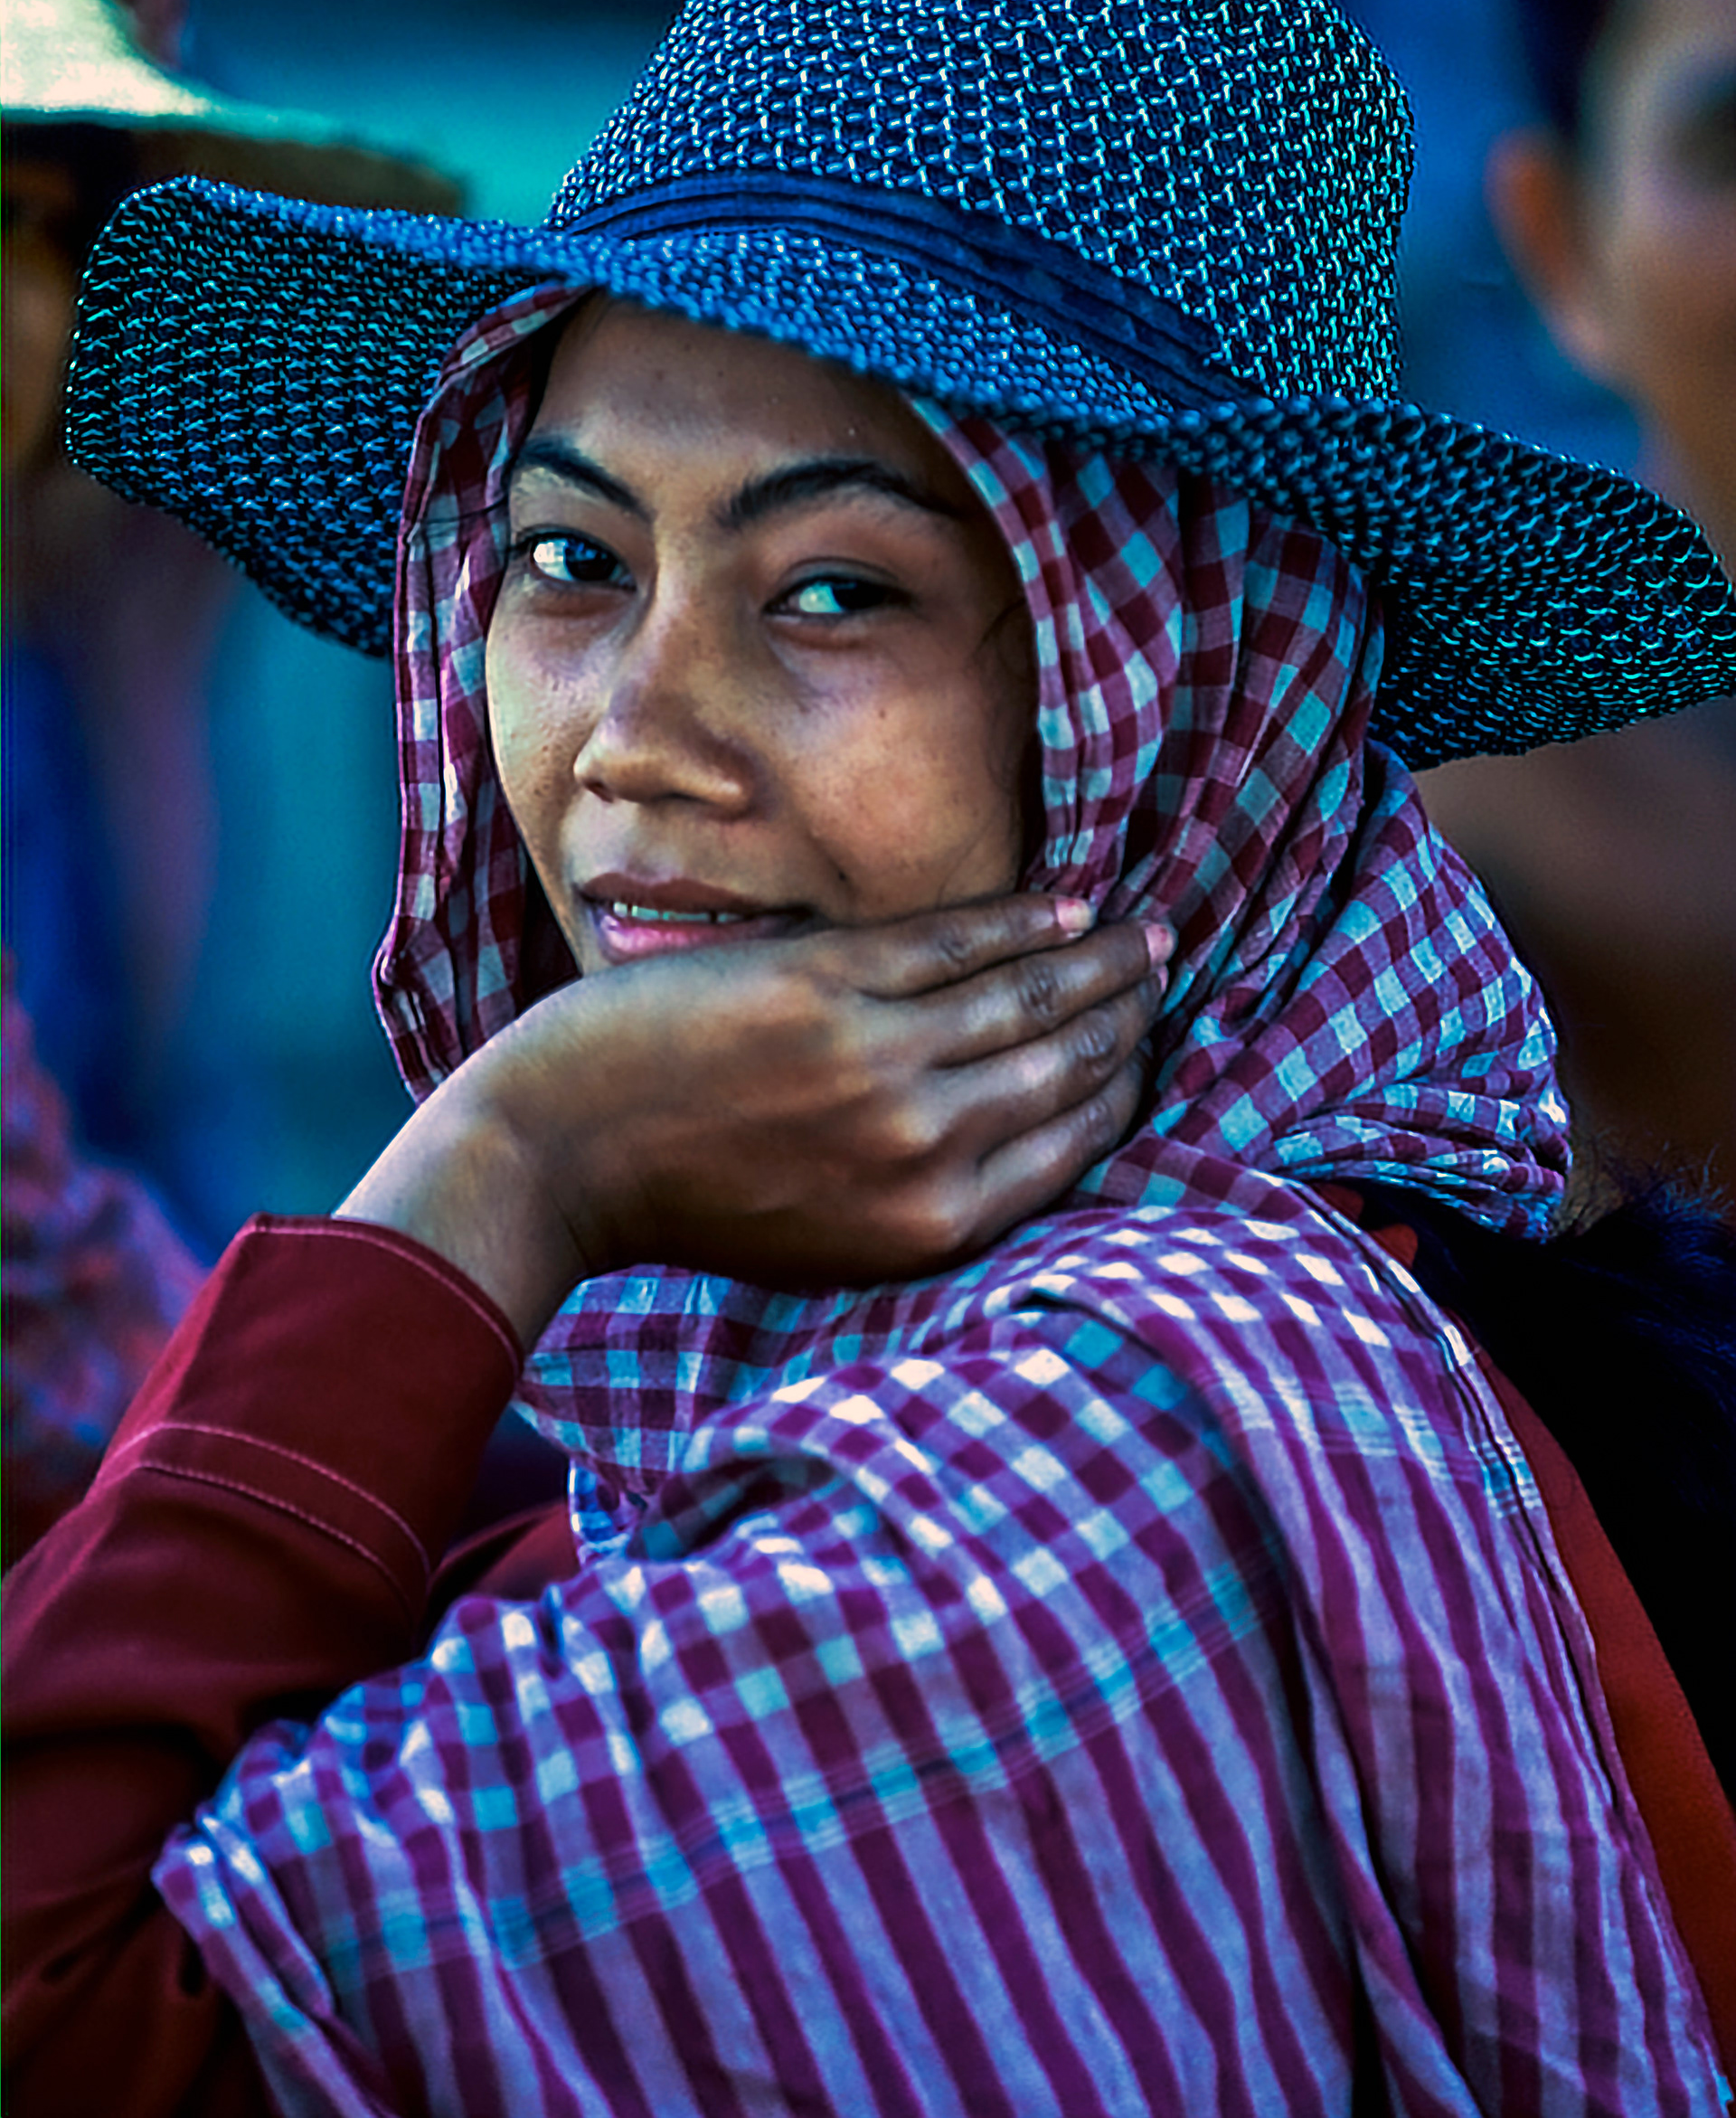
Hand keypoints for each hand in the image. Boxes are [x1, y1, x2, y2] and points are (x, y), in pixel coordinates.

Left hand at [340, 895, 1169, 1344]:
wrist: (559, 1158)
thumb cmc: (692, 1204)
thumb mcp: (831, 1246)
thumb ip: (928, 1200)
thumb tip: (1021, 1139)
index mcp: (931, 1225)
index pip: (1071, 1145)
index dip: (1121, 1088)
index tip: (1143, 1049)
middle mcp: (923, 1148)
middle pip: (1066, 1065)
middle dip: (1128, 1015)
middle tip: (1162, 973)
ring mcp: (879, 1060)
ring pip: (1030, 995)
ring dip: (1099, 959)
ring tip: (1140, 935)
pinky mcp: (828, 986)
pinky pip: (958, 942)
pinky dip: (1023, 919)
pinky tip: (1067, 904)